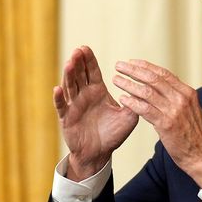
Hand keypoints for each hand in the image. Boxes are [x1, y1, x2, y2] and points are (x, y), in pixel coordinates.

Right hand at [54, 46, 137, 178]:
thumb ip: (135, 104)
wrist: (99, 153)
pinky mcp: (66, 118)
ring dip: (68, 75)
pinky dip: (59, 98)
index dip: (89, 60)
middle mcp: (84, 95)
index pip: (92, 71)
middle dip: (78, 62)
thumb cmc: (112, 134)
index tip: (85, 48)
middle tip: (78, 51)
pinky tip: (57, 89)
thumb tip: (143, 90)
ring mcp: (74, 105)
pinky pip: (61, 106)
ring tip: (69, 64)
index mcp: (98, 91)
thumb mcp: (128, 118)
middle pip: (79, 74)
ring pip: (70, 86)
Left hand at [112, 59, 201, 185]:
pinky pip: (145, 109)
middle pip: (153, 78)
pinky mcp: (166, 124)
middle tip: (119, 66)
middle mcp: (181, 98)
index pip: (164, 73)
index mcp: (187, 92)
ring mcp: (174, 111)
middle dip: (134, 71)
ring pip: (147, 92)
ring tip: (116, 80)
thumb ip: (178, 99)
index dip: (146, 66)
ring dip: (129, 84)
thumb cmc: (194, 136)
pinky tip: (122, 99)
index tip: (132, 62)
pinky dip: (132, 102)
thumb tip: (164, 89)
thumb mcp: (191, 111)